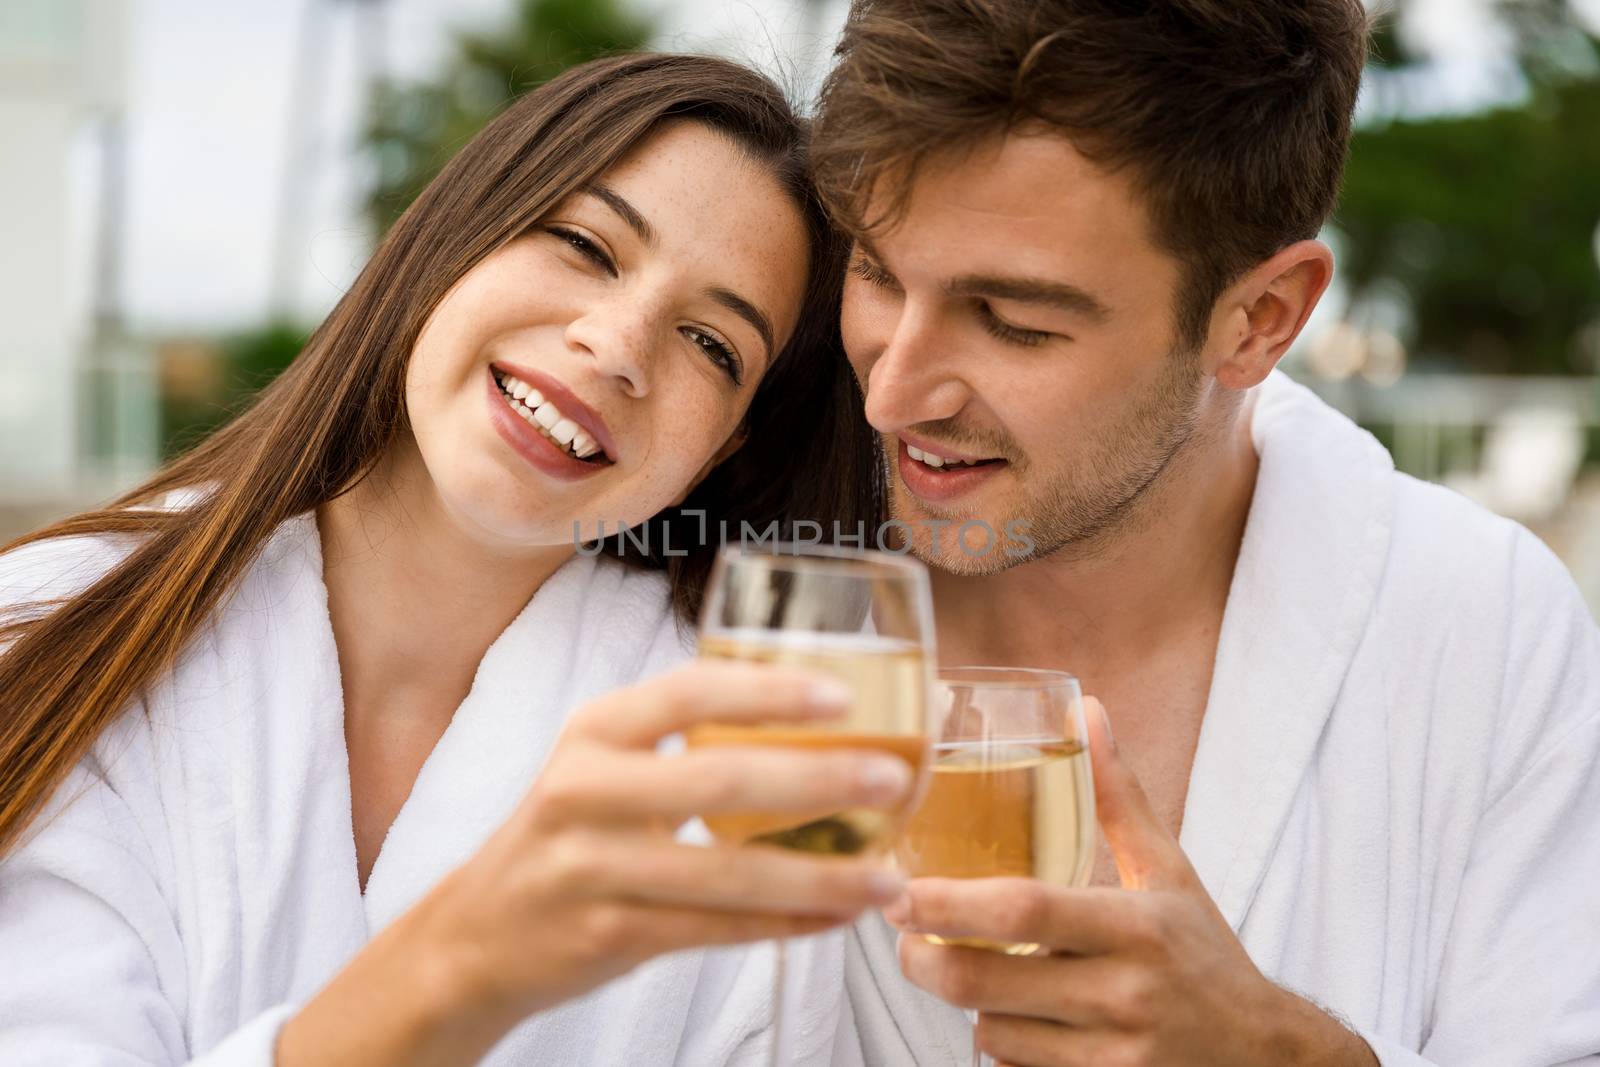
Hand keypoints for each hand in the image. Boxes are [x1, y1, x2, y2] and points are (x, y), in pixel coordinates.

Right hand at [279, 660, 913, 1066]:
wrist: (474, 936)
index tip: (841, 697)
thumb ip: (680, 741)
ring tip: (886, 876)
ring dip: (821, 876)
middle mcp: (585, 790)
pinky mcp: (607, 934)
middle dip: (818, 780)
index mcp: (594, 731)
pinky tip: (836, 918)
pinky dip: (786, 925)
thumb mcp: (601, 767)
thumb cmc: (566, 837)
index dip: (767, 691)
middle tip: (893, 779)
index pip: (687, 691)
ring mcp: (592, 867)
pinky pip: (717, 930)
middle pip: (719, 780)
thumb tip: (814, 725)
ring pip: (728, 872)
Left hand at [885, 699, 1377, 1066]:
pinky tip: (1017, 1020)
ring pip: (993, 1033)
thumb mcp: (1169, 873)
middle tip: (905, 937)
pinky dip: (1002, 1046)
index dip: (949, 904)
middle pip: (986, 982)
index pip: (1025, 910)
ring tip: (975, 974)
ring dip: (969, 1005)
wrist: (1266, 1059)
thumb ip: (1119, 797)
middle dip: (926, 962)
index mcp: (1137, 928)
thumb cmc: (1206, 957)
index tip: (901, 892)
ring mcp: (1114, 1057)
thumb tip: (1087, 711)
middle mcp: (1125, 995)